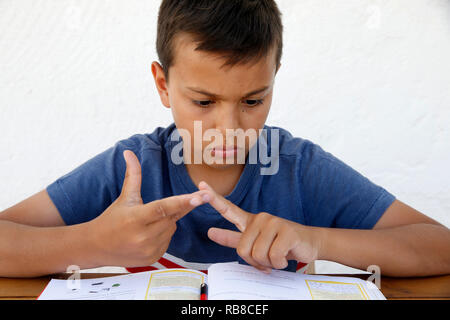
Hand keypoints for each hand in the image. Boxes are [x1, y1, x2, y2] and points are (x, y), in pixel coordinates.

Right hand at [88, 150, 209, 267]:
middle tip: (156, 209)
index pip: (164, 208)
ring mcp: (148, 249)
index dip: (184, 201)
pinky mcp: (153, 258)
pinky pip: (168, 241)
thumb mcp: (124, 197)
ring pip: (172, 228)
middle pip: (172, 217)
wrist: (96, 248)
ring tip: (146, 224)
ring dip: (166, 223)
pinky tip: (147, 234)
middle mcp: (143, 236)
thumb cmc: (111, 220)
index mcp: (136, 218)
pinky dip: (163, 234)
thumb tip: (129, 153)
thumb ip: (133, 175)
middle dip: (170, 210)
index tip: (201, 197)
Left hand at [199, 181, 321, 272]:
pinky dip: (279, 263)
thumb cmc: (279, 244)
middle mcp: (260, 219)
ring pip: (257, 254)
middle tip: (267, 259)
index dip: (213, 199)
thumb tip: (210, 232)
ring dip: (268, 263)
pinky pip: (273, 256)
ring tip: (277, 256)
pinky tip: (286, 256)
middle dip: (254, 262)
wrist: (307, 244)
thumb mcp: (254, 243)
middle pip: (242, 249)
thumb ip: (232, 238)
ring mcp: (273, 223)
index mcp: (250, 221)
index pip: (228, 209)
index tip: (201, 187)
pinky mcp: (286, 231)